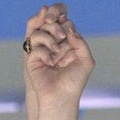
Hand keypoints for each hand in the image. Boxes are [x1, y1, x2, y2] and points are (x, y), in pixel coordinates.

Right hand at [23, 3, 94, 119]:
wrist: (61, 97)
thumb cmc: (74, 82)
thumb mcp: (86, 60)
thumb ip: (80, 42)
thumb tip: (69, 28)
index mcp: (67, 44)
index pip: (64, 24)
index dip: (65, 22)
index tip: (67, 31)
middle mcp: (54, 45)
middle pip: (50, 23)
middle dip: (55, 25)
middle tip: (62, 35)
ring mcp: (42, 51)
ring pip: (40, 31)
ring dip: (50, 36)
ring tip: (57, 49)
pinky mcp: (33, 60)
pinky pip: (35, 47)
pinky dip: (44, 52)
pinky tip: (50, 63)